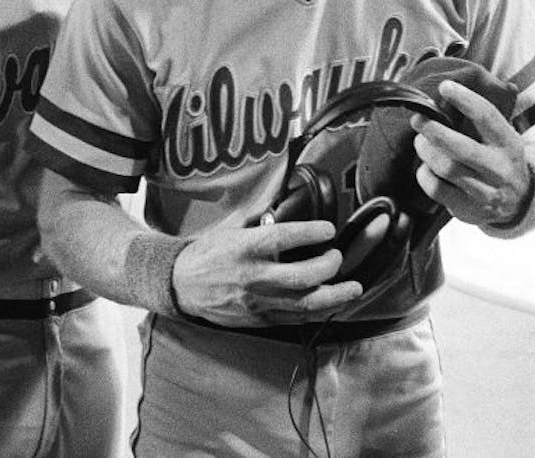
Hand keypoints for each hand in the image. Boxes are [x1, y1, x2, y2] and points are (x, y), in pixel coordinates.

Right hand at [170, 220, 363, 327]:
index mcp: (245, 248)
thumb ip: (261, 227)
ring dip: (335, 296)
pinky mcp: (259, 319)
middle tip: (338, 257)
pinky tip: (333, 304)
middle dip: (329, 267)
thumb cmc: (207, 253)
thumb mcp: (231, 231)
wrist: (180, 285)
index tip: (328, 229)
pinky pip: (295, 318)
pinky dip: (318, 311)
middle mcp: (253, 276)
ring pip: (305, 304)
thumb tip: (290, 215)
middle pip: (302, 277)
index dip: (311, 232)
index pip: (284, 237)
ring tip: (354, 289)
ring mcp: (257, 301)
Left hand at [411, 79, 531, 225]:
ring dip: (426, 151)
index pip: (487, 117)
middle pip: (461, 147)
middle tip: (418, 120)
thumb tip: (448, 90)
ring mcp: (484, 191)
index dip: (465, 100)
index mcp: (508, 144)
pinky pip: (436, 189)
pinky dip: (424, 175)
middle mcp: (499, 168)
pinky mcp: (468, 209)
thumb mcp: (504, 138)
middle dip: (434, 131)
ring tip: (420, 142)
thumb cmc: (501, 161)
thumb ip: (482, 119)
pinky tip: (425, 167)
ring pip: (446, 168)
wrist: (519, 203)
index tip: (445, 87)